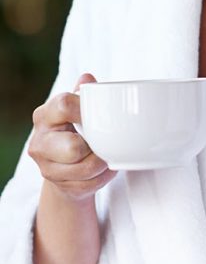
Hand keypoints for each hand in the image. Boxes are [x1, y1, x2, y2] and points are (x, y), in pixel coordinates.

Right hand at [28, 74, 113, 202]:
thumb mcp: (80, 108)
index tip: (100, 114)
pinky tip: (103, 169)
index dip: (85, 109)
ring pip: (86, 168)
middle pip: (73, 147)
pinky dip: (103, 177)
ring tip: (106, 155)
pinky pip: (90, 184)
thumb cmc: (77, 129)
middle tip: (103, 142)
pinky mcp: (58, 185)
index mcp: (45, 115)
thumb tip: (88, 78)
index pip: (64, 106)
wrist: (66, 163)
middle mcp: (40, 141)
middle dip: (95, 147)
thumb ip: (84, 93)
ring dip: (104, 163)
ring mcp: (46, 166)